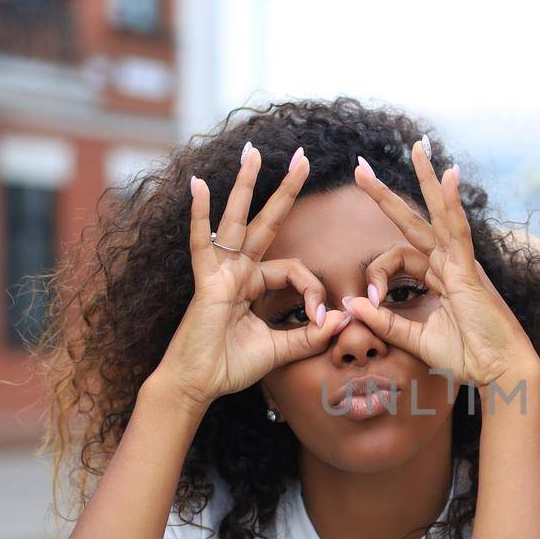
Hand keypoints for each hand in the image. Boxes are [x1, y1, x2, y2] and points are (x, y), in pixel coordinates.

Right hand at [154, 144, 346, 410]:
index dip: (313, 290)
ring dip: (246, 185)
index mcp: (253, 284)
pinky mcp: (205, 282)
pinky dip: (200, 214)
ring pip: (236, 220)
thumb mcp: (280, 349)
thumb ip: (309, 335)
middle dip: (285, 190)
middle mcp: (237, 271)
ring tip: (253, 153)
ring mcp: (220, 272)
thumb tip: (342, 320)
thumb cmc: (230, 367)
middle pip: (266, 222)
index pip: (294, 270)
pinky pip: (202, 242)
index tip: (320, 317)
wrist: (198, 385)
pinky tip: (199, 184)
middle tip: (303, 156)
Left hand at [349, 143, 539, 390]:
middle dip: (388, 193)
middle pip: (416, 219)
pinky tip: (448, 175)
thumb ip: (385, 321)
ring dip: (427, 178)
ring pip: (440, 212)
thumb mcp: (415, 340)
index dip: (377, 274)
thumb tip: (351, 304)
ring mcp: (462, 263)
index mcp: (440, 277)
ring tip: (416, 147)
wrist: (500, 372)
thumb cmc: (468, 358)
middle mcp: (450, 263)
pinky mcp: (469, 271)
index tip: (367, 300)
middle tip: (362, 167)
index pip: (398, 256)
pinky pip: (459, 230)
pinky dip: (453, 202)